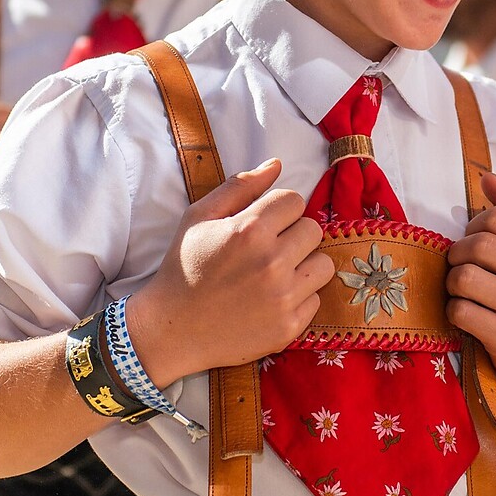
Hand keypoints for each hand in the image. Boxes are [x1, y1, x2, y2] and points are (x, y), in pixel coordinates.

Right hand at [126, 159, 332, 381]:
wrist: (171, 330)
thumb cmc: (184, 268)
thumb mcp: (199, 217)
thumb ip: (240, 186)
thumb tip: (277, 165)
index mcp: (250, 230)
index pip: (295, 200)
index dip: (279, 209)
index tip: (263, 224)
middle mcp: (272, 262)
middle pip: (313, 229)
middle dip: (293, 234)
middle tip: (268, 249)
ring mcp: (283, 298)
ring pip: (324, 264)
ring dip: (304, 265)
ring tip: (276, 273)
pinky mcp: (289, 327)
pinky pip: (316, 298)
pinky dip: (298, 298)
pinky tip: (271, 300)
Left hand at [445, 171, 495, 390]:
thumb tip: (486, 177)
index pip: (493, 217)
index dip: (473, 227)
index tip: (475, 242)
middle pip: (476, 245)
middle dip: (459, 255)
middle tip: (463, 267)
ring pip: (463, 277)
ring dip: (453, 284)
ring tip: (464, 291)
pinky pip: (459, 311)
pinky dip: (455, 312)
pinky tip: (468, 315)